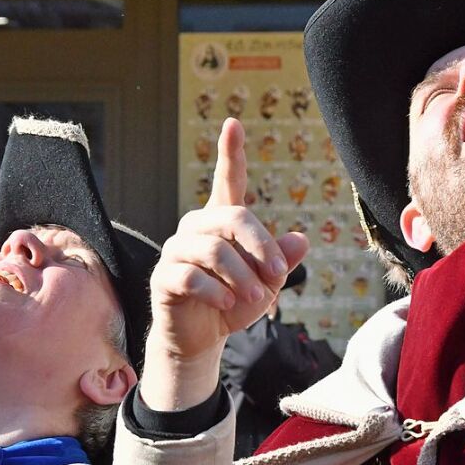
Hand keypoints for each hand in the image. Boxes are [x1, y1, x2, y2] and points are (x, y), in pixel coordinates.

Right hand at [141, 118, 308, 410]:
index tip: (234, 124)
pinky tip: (227, 304)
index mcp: (222, 222)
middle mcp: (196, 228)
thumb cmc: (233, 304)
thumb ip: (280, 261)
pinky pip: (190, 276)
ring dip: (242, 277)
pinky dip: (215, 291)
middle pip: (233, 218)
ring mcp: (176, 251)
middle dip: (261, 246)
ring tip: (254, 300)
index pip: (228, 182)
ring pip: (214, 250)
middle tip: (278, 274)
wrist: (200, 339)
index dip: (231, 153)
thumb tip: (301, 240)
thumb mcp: (266, 284)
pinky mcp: (163, 277)